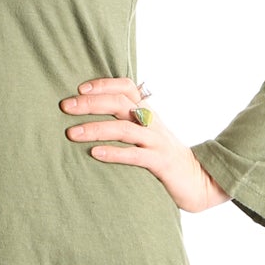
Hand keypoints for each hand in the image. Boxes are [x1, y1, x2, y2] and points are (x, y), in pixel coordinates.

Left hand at [59, 78, 230, 213]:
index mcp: (148, 113)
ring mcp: (156, 142)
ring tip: (71, 133)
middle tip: (65, 106)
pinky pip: (135, 155)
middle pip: (120, 103)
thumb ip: (130, 121)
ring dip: (96, 128)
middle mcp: (152, 123)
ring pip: (124, 128)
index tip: (80, 89)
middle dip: (91, 103)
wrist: (199, 180)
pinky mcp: (160, 163)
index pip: (127, 87)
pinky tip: (94, 154)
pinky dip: (114, 153)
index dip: (104, 84)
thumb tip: (97, 113)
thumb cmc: (165, 157)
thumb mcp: (149, 134)